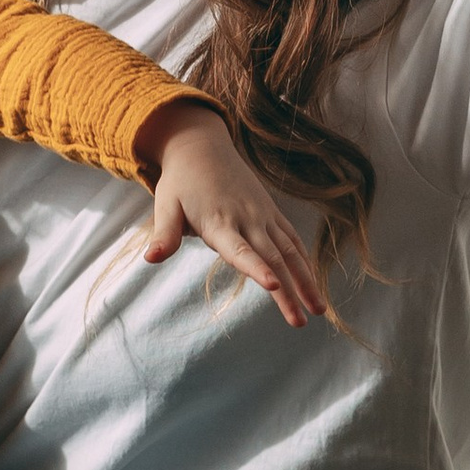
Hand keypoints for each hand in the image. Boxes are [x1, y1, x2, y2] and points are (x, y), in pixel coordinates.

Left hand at [143, 103, 325, 328]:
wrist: (202, 146)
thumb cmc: (180, 182)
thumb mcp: (166, 205)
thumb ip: (165, 234)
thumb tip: (150, 260)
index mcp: (219, 221)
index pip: (240, 250)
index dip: (256, 269)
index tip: (274, 286)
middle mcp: (247, 219)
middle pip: (271, 258)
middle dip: (289, 292)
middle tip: (299, 323)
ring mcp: (262, 215)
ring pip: (289, 251)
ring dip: (306, 281)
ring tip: (319, 310)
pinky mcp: (271, 212)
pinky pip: (292, 239)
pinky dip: (304, 262)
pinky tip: (313, 285)